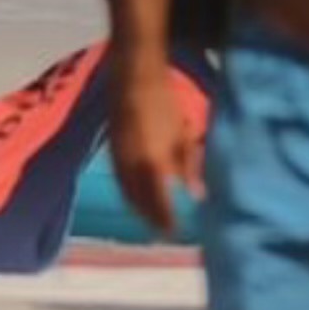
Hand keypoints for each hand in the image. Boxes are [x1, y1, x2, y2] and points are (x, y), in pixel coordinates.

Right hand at [109, 53, 200, 229]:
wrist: (132, 76)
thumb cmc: (163, 103)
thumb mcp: (182, 134)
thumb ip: (188, 165)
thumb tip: (197, 194)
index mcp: (149, 162)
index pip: (156, 200)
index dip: (164, 219)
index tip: (174, 233)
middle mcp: (130, 165)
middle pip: (137, 200)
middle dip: (149, 218)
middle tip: (162, 233)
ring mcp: (117, 158)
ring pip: (126, 191)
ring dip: (137, 208)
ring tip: (149, 219)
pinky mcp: (112, 150)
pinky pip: (119, 180)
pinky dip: (128, 192)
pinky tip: (137, 194)